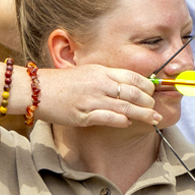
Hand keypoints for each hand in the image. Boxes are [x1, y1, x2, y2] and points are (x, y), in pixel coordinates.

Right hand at [35, 64, 162, 127]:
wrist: (36, 90)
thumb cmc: (62, 83)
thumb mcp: (87, 73)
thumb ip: (106, 78)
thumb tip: (127, 87)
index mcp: (101, 71)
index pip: (132, 77)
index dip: (147, 85)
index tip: (154, 92)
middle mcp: (99, 84)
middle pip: (133, 92)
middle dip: (149, 101)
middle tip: (157, 109)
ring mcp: (92, 99)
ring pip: (125, 106)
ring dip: (142, 113)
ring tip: (154, 118)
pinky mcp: (83, 115)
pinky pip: (108, 118)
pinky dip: (121, 120)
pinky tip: (128, 122)